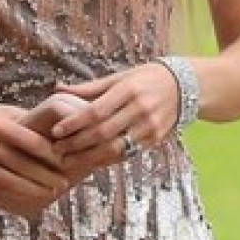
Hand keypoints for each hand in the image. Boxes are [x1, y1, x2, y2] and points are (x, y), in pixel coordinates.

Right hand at [0, 97, 70, 219]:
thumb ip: (23, 122)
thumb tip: (53, 132)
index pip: (32, 142)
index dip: (51, 155)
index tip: (65, 161)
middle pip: (24, 165)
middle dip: (46, 177)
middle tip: (63, 183)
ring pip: (11, 181)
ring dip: (33, 190)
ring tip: (50, 192)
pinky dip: (13, 194)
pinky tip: (26, 196)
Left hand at [47, 63, 181, 184]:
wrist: (183, 86)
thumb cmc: (144, 78)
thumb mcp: (119, 77)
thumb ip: (89, 87)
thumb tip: (58, 88)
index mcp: (127, 90)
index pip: (96, 111)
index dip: (74, 123)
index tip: (55, 131)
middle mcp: (139, 109)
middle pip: (103, 132)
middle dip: (77, 143)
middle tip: (57, 149)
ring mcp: (150, 127)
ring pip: (115, 148)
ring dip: (89, 157)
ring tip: (69, 160)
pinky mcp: (155, 140)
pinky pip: (127, 153)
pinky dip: (107, 160)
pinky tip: (91, 162)